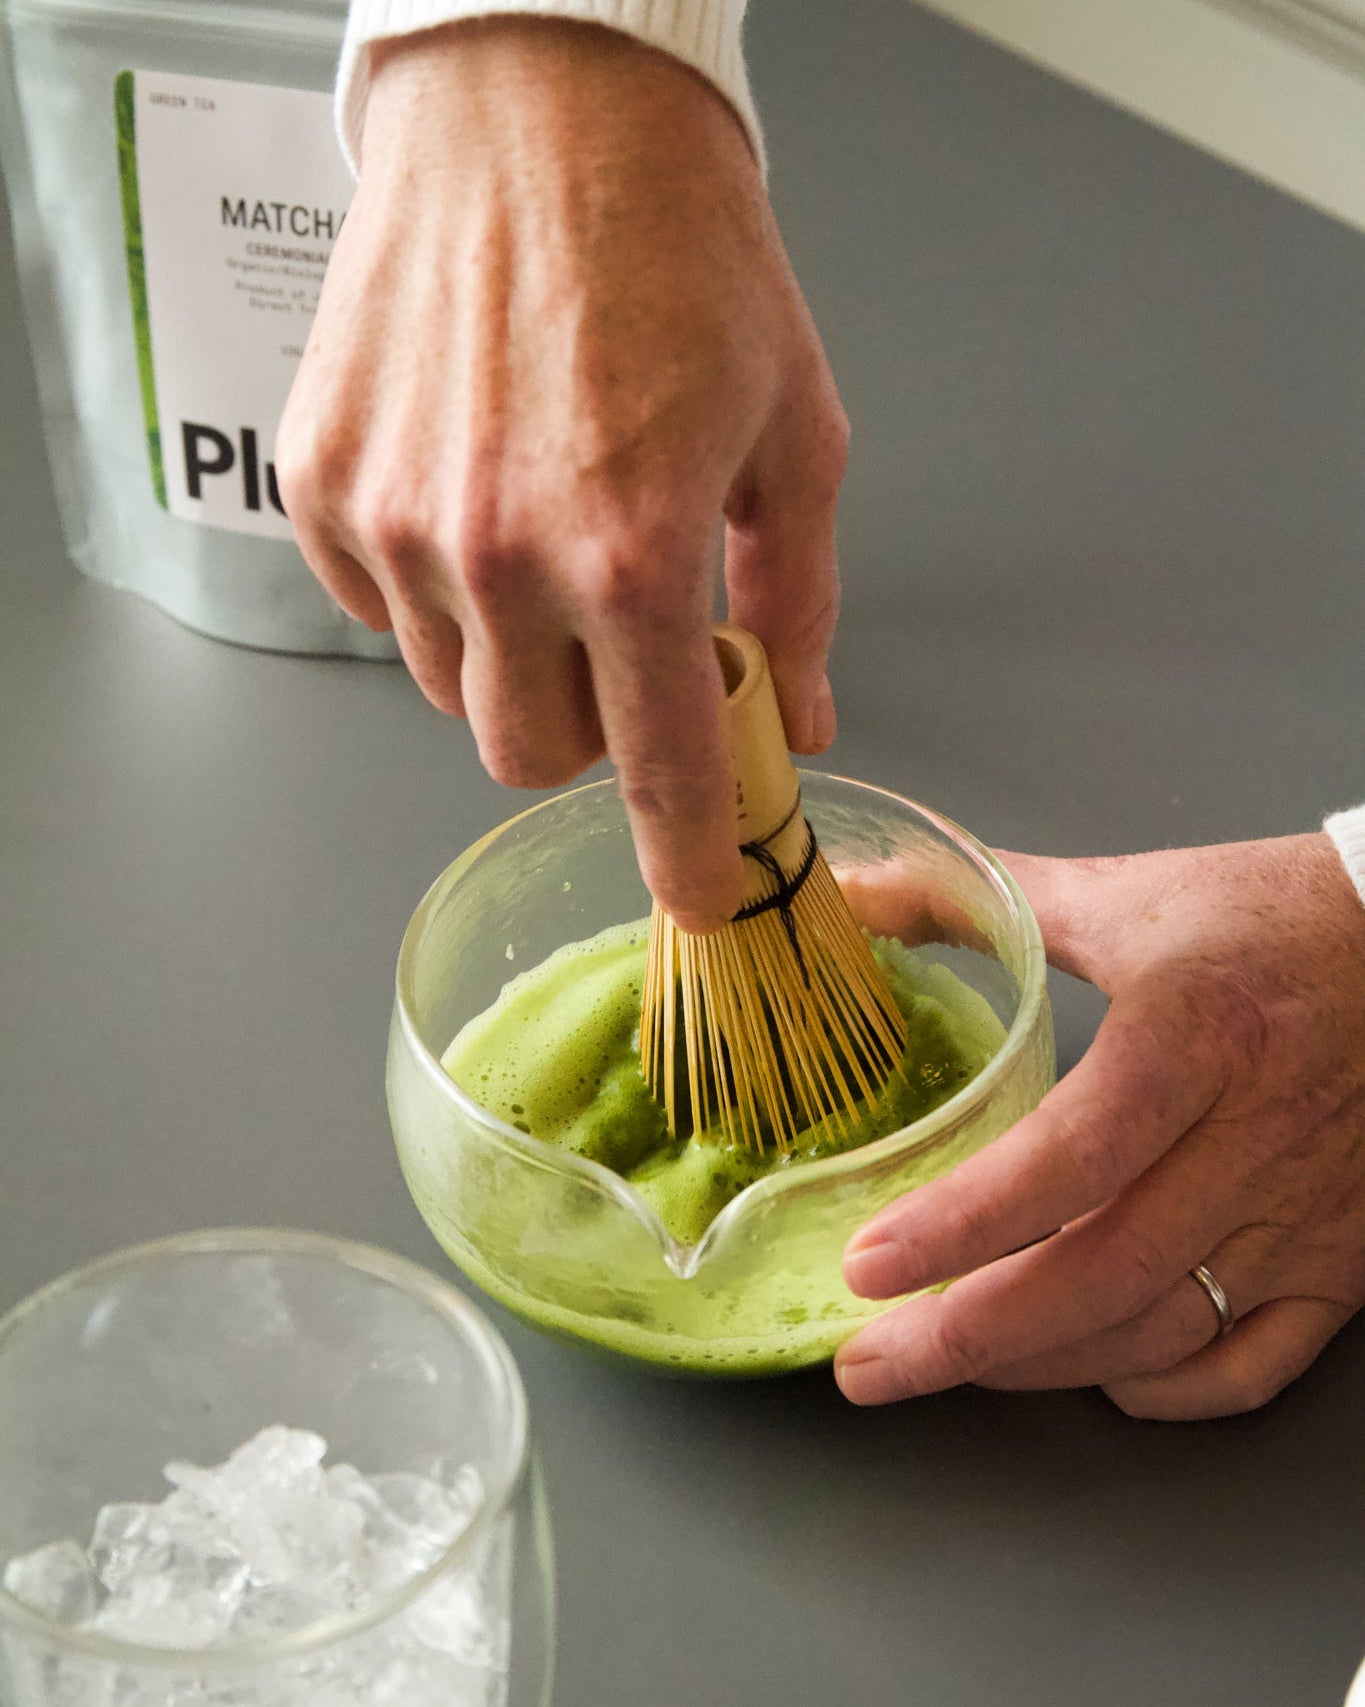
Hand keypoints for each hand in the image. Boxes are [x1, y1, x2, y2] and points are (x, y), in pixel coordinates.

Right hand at [277, 18, 846, 931]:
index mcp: (634, 551)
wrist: (540, 113)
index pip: (660, 767)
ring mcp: (396, 524)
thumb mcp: (795, 430)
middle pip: (527, 754)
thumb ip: (797, 596)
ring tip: (541, 531)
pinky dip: (425, 583)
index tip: (693, 898)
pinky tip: (471, 488)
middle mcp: (500, 557)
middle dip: (585, 730)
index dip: (682, 852)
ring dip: (503, 650)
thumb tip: (796, 710)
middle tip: (618, 644)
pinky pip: (372, 605)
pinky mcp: (324, 483)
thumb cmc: (684, 253)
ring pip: (447, 685)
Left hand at [834, 834, 1364, 1419]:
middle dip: (967, 1338)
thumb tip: (852, 893)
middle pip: (1102, 1274)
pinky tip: (1094, 1375)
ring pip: (1161, 1331)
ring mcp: (1304, 1215)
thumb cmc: (1272, 917)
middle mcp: (1254, 1140)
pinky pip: (1252, 1363)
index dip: (961, 1224)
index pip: (1069, 1157)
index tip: (868, 1264)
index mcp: (1194, 1038)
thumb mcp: (1120, 895)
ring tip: (942, 1363)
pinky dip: (1164, 1385)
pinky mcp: (1342, 1261)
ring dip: (1040, 1366)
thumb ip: (975, 895)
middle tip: (869, 1362)